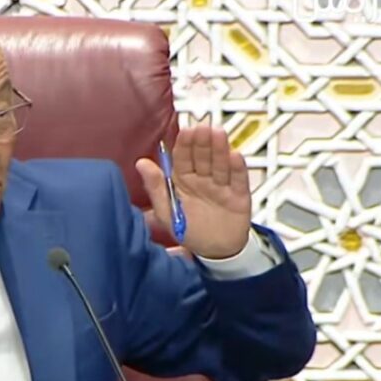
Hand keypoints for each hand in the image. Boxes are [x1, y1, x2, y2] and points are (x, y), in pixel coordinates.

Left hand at [136, 124, 251, 259]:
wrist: (214, 251)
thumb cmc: (188, 230)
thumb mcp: (165, 211)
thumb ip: (154, 187)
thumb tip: (141, 163)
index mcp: (183, 180)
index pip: (183, 158)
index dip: (185, 145)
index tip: (186, 132)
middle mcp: (203, 179)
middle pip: (204, 157)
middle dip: (203, 143)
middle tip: (203, 128)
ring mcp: (221, 186)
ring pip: (220, 164)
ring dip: (220, 149)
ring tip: (218, 135)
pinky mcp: (239, 195)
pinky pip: (238, 180)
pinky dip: (237, 169)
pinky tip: (235, 156)